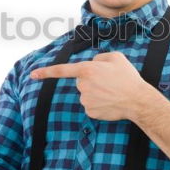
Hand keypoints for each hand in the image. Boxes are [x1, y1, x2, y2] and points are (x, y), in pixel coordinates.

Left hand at [30, 51, 151, 121]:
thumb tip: (93, 63)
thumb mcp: (116, 58)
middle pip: (80, 81)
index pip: (62, 70)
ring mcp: (85, 100)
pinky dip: (99, 104)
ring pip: (86, 94)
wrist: (138, 100)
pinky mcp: (90, 112)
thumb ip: (100, 57)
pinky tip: (110, 102)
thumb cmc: (128, 78)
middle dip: (91, 81)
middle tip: (109, 82)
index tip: (32, 74)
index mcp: (87, 70)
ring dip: (96, 92)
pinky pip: (90, 105)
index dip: (46, 72)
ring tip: (112, 92)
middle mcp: (83, 85)